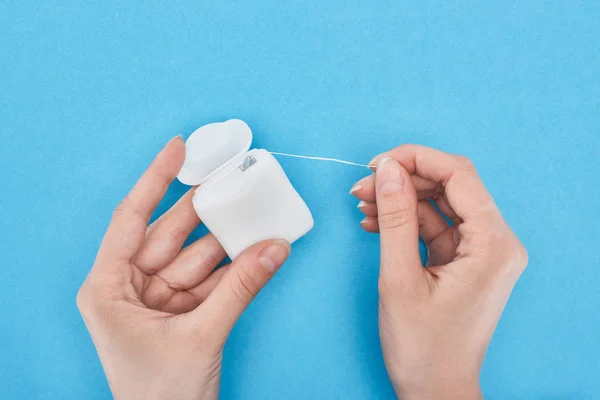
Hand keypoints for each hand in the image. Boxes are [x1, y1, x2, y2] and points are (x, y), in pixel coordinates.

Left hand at [76, 136, 290, 399]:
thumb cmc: (159, 396)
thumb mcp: (200, 337)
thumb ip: (240, 288)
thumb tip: (274, 248)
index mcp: (108, 288)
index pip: (131, 218)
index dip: (156, 179)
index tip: (178, 148)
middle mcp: (129, 286)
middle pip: (171, 233)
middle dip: (204, 207)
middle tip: (232, 177)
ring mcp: (157, 297)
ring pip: (196, 254)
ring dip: (227, 238)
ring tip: (256, 212)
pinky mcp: (181, 309)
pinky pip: (210, 276)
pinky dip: (234, 265)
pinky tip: (256, 247)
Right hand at [350, 145, 527, 399]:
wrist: (435, 390)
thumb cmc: (423, 348)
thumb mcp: (400, 279)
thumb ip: (395, 218)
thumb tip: (388, 170)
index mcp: (494, 245)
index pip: (458, 175)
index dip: (415, 159)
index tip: (377, 164)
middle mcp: (496, 242)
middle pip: (449, 185)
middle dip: (403, 180)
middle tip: (362, 186)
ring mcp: (481, 251)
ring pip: (439, 203)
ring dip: (400, 199)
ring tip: (363, 204)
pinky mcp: (464, 260)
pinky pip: (434, 225)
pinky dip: (404, 220)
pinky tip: (375, 222)